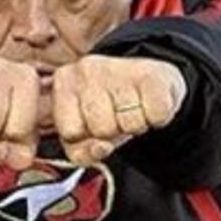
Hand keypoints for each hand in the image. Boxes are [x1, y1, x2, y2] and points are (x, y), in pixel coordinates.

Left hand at [51, 56, 185, 165]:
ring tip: (133, 108)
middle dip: (113, 131)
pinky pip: (156, 116)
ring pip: (131, 124)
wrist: (148, 81)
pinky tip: (149, 103)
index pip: (70, 132)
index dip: (86, 136)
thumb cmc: (110, 110)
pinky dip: (158, 117)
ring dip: (136, 124)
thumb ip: (82, 153)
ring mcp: (118, 68)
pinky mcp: (150, 73)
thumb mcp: (84, 135)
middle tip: (117, 115)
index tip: (92, 123)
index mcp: (63, 82)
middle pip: (102, 130)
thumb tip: (101, 148)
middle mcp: (87, 69)